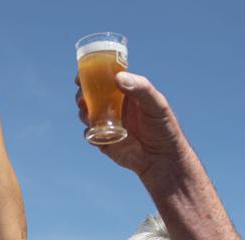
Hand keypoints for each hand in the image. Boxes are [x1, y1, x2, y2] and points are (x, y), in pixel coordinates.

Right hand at [75, 72, 189, 178]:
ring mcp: (109, 124)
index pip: (106, 80)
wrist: (163, 159)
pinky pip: (91, 136)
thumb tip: (117, 78)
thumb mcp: (156, 104)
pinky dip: (89, 133)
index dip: (92, 75)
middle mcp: (115, 107)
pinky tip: (94, 131)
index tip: (81, 75)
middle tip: (82, 97)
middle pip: (92, 96)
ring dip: (82, 112)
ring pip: (88, 114)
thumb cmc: (163, 127)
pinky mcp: (105, 141)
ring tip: (86, 113)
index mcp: (126, 93)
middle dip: (82, 95)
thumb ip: (140, 88)